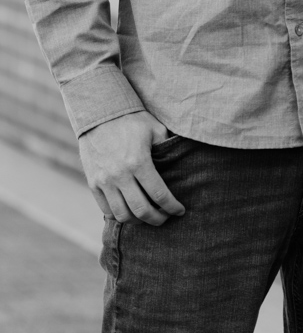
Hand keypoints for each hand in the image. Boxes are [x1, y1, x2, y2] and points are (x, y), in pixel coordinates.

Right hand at [78, 110, 185, 226]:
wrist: (99, 113)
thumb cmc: (132, 120)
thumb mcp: (155, 129)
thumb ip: (166, 149)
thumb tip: (179, 165)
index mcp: (139, 162)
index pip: (159, 194)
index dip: (172, 206)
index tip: (180, 211)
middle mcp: (120, 175)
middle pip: (141, 211)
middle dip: (157, 219)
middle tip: (165, 218)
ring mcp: (104, 181)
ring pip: (122, 215)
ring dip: (137, 221)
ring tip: (147, 216)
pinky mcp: (93, 183)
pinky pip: (106, 209)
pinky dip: (119, 215)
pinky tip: (129, 211)